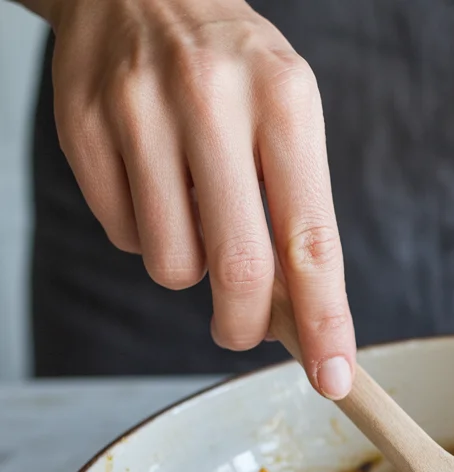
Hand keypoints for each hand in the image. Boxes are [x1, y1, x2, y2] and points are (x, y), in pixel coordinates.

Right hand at [42, 0, 354, 396]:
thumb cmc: (235, 74)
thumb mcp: (288, 119)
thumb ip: (296, 215)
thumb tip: (296, 321)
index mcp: (284, 102)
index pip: (312, 241)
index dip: (324, 321)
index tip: (334, 379)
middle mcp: (212, 100)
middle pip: (239, 269)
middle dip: (245, 326)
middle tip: (242, 333)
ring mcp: (139, 111)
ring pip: (173, 265)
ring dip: (190, 270)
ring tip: (195, 217)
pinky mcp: (82, 128)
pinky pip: (124, 238)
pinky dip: (145, 237)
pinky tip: (153, 187)